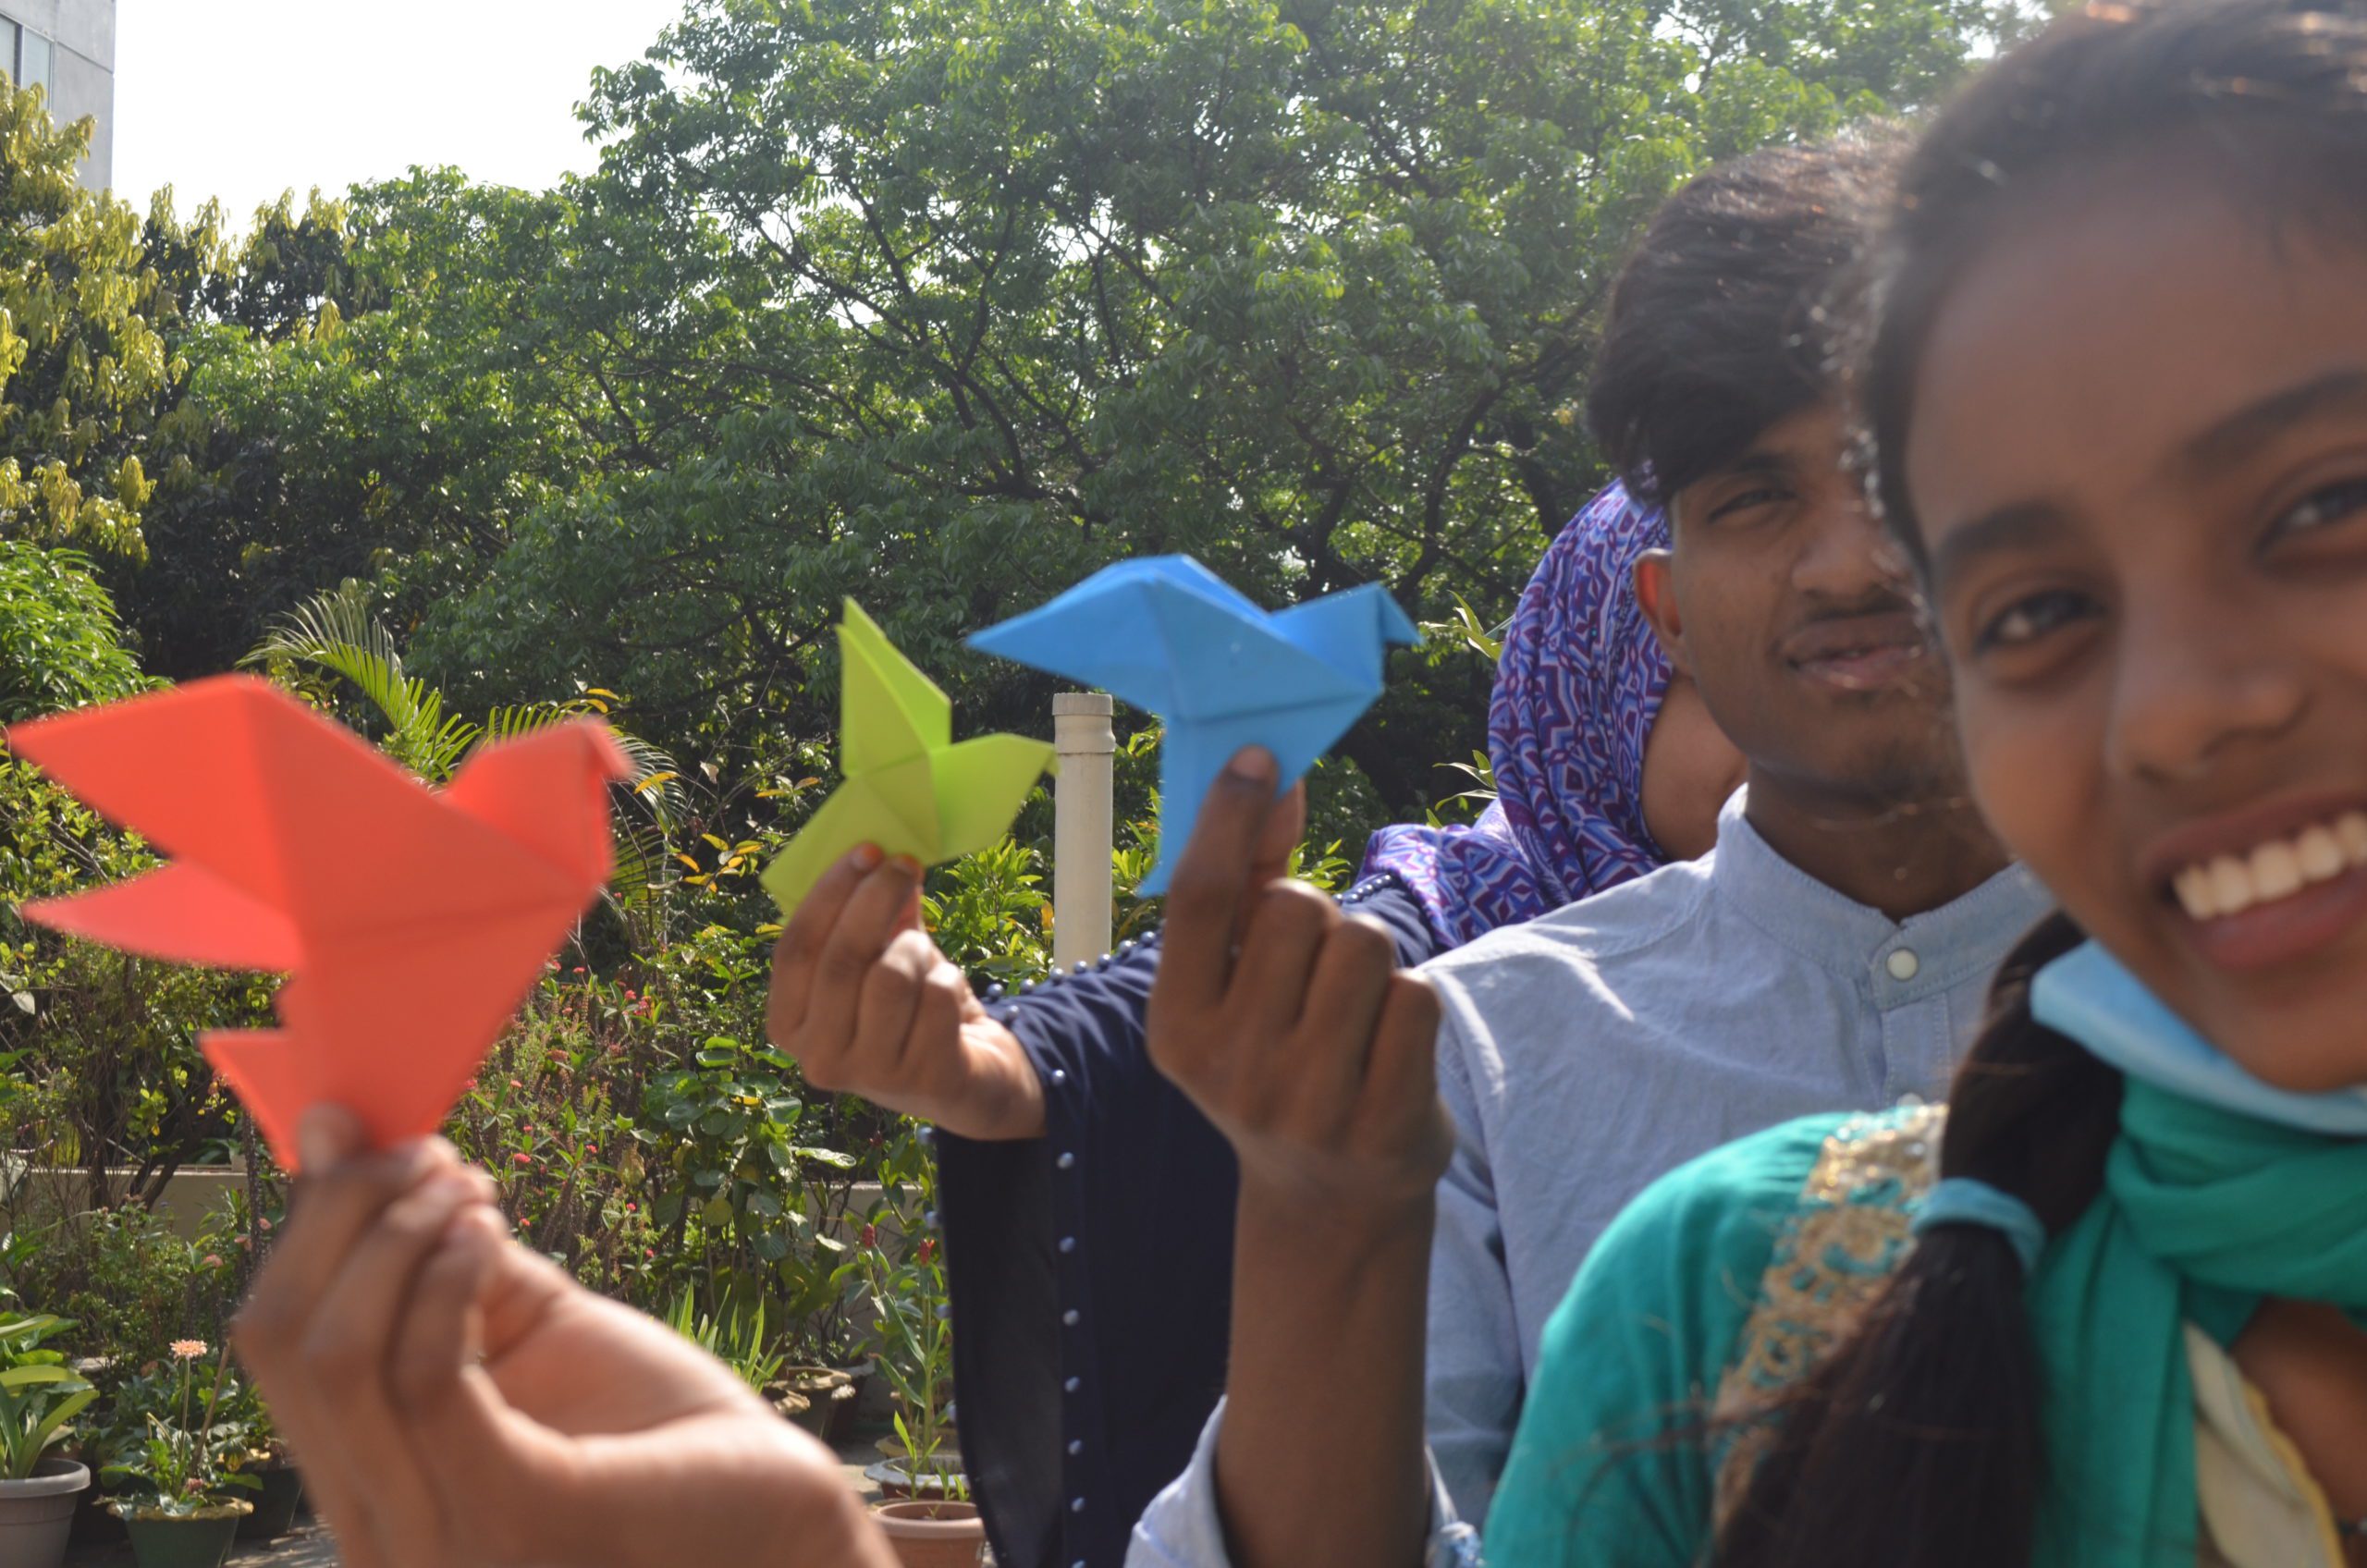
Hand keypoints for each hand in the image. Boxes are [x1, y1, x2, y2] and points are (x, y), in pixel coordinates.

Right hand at [234, 1108, 893, 1567]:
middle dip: (340, 1215)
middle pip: (282, 1344)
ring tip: (465, 1183)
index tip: (362, 1137)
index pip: (274, 1349)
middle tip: (417, 1150)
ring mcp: (438, 1541)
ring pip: (337, 1357)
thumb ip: (445, 1268)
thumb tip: (347, 1141)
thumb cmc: (658, 1433)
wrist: (774, 1514)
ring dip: (396, 1233)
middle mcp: (380, 1533)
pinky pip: (425, 1381)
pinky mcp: (515, 1518)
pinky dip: (445, 1280)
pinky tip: (487, 1230)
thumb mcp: (531, 1336)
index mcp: (370, 1489)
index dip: (306, 1227)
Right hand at [767, 845, 1045, 1139]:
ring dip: (915, 947)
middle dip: (876, 898)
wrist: (960, 1080)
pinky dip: (949, 979)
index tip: (865, 850)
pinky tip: (947, 994)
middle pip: (842, 958)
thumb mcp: (876, 964)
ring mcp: (871, 1076)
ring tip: (924, 952)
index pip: (795, 949)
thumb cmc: (906, 1010)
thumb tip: (881, 857)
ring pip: (892, 977)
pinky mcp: (923, 1079)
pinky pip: (938, 997)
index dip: (829, 893)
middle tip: (904, 864)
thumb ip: (870, 918)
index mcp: (788, 1025)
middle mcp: (818, 1058)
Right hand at [1146, 749, 1449, 1224]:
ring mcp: (1307, 1100)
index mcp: (1176, 1029)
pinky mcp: (1382, 1119)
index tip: (1260, 756)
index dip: (1230, 817)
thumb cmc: (1277, 1062)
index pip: (1200, 898)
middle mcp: (1231, 1067)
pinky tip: (1387, 1049)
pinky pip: (1414, 996)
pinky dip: (1409, 1005)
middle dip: (1318, 915)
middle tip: (1313, 973)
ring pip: (1363, 943)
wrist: (1327, 1199)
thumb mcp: (1239, 990)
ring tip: (1353, 1012)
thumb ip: (1247, 884)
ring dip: (1370, 959)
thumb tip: (1275, 774)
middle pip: (1297, 908)